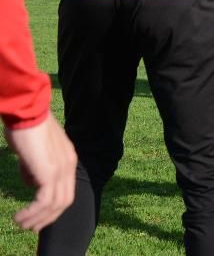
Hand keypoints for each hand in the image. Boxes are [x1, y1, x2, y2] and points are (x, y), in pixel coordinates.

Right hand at [4, 112, 76, 231]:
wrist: (27, 111)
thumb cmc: (26, 127)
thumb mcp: (33, 152)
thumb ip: (35, 167)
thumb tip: (32, 182)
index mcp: (68, 159)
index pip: (66, 191)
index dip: (52, 207)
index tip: (36, 217)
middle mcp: (69, 165)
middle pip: (64, 201)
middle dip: (47, 218)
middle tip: (29, 226)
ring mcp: (61, 168)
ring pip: (55, 204)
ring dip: (37, 219)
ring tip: (20, 223)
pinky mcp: (50, 171)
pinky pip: (44, 201)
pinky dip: (33, 213)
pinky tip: (19, 216)